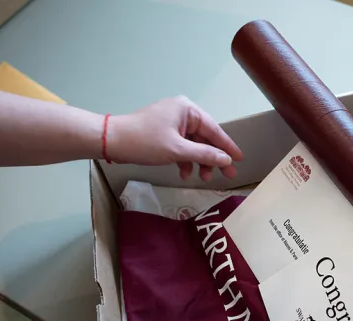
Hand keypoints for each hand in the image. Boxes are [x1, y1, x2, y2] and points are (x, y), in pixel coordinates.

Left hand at [106, 96, 242, 180]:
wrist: (112, 141)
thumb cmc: (145, 141)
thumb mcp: (177, 150)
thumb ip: (204, 154)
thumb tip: (226, 160)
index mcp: (187, 110)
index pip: (214, 130)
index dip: (227, 147)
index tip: (239, 160)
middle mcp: (182, 113)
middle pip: (205, 138)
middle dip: (213, 158)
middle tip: (226, 176)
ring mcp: (172, 123)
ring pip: (193, 144)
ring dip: (198, 161)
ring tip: (202, 178)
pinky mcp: (164, 134)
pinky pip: (181, 147)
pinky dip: (185, 160)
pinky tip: (184, 173)